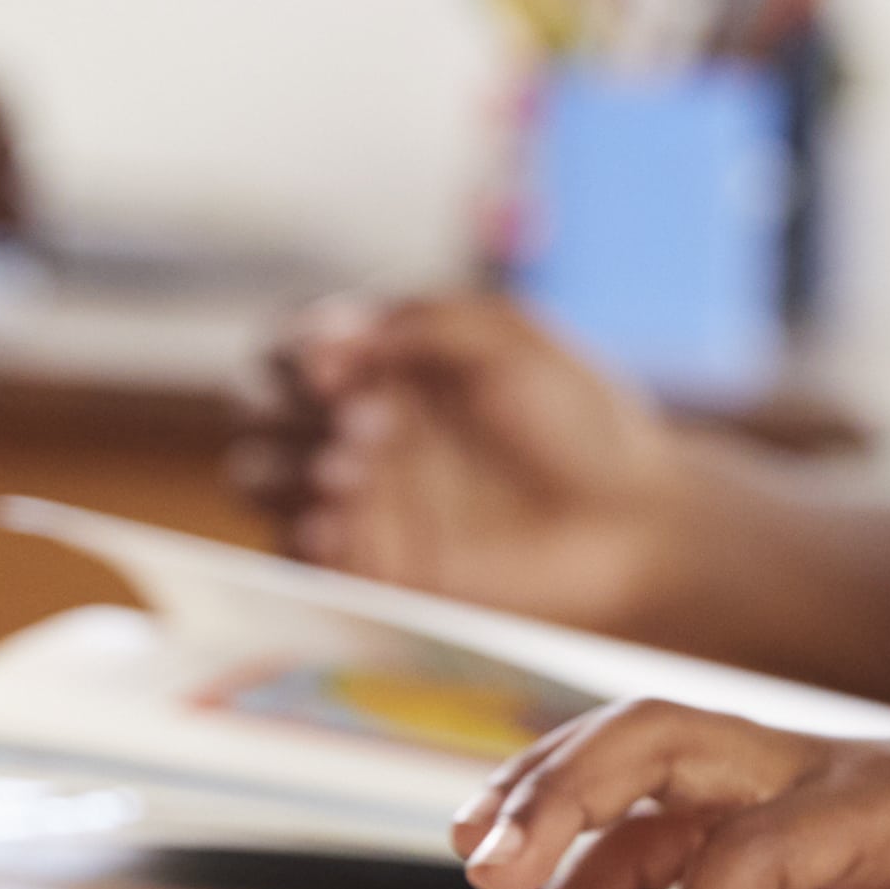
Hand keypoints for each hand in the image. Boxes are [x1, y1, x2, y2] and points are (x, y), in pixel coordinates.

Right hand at [241, 292, 699, 632]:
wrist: (633, 520)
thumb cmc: (580, 421)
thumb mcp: (507, 336)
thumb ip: (422, 318)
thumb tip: (335, 331)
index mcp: (380, 364)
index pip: (290, 344)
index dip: (293, 346)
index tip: (336, 358)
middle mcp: (356, 428)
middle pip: (256, 410)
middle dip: (283, 407)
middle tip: (363, 417)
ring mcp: (359, 502)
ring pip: (263, 479)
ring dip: (285, 467)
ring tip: (349, 472)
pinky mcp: (374, 569)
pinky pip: (304, 556)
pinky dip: (304, 533)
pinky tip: (339, 522)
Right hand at [447, 704, 889, 888]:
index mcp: (884, 801)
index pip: (756, 847)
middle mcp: (817, 771)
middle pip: (662, 736)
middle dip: (565, 789)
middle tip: (486, 868)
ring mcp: (785, 786)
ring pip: (642, 762)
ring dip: (555, 808)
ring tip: (480, 888)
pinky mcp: (770, 818)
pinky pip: (660, 817)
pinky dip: (590, 848)